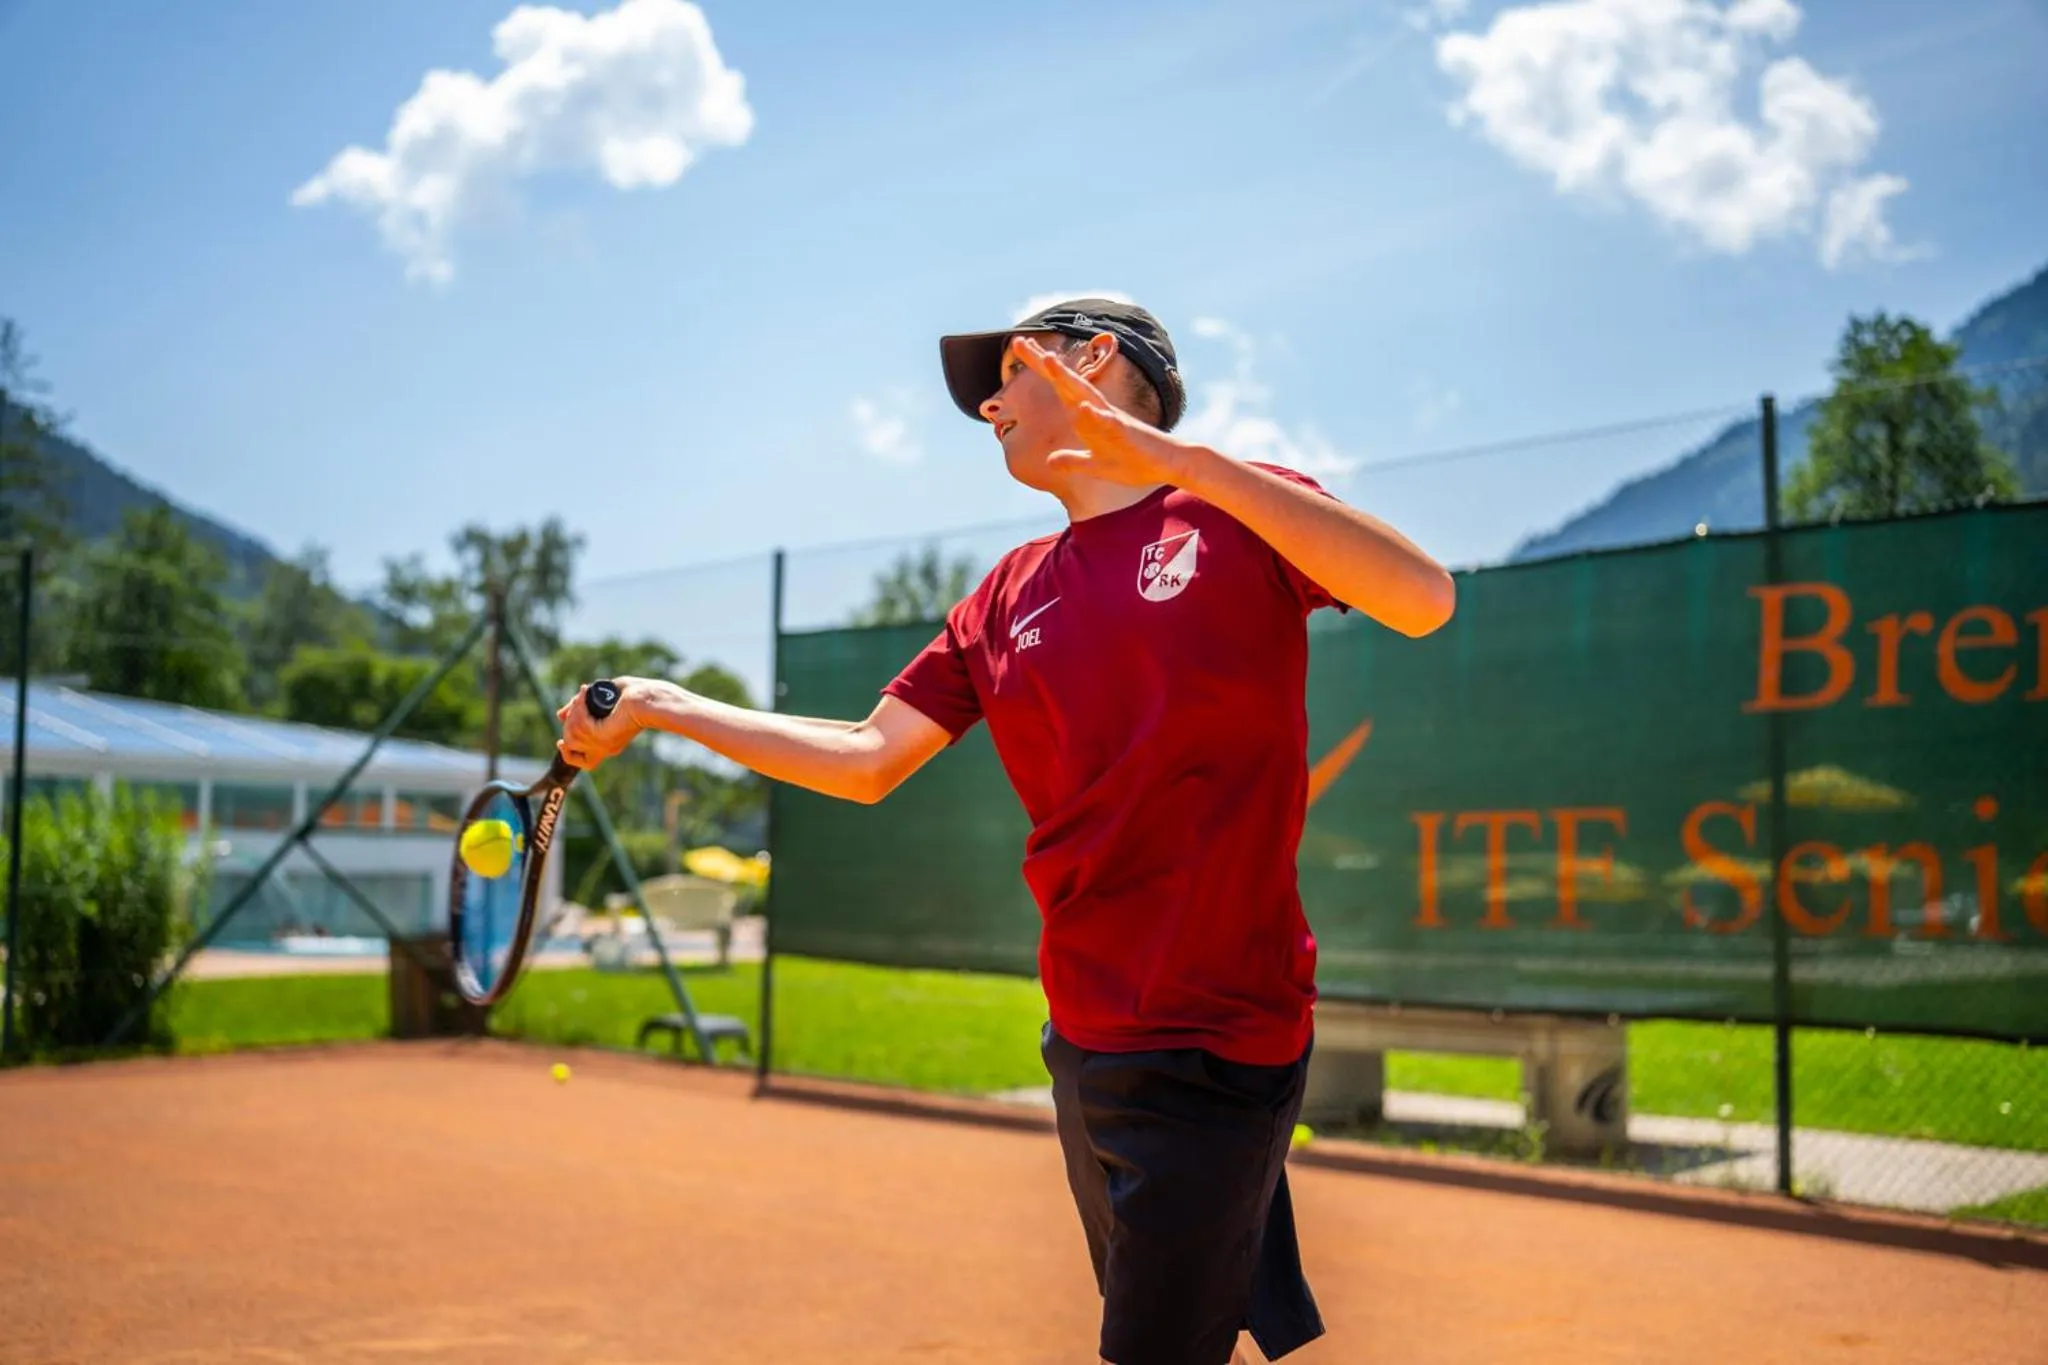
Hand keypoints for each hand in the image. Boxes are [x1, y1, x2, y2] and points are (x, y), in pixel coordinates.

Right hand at [556, 676, 654, 769]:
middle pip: (570, 745)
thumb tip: (559, 715)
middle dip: (569, 721)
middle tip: (578, 702)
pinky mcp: (603, 737)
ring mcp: (604, 745)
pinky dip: (579, 707)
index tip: (561, 740)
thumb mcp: (601, 700)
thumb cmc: (635, 695)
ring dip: (574, 711)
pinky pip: (579, 725)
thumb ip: (581, 708)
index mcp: (608, 743)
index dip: (566, 752)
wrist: (651, 698)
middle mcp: (606, 748)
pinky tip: (586, 693)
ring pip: (572, 734)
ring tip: (585, 695)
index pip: (579, 761)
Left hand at [1010, 336, 1196, 487]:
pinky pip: (1108, 423)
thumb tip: (1051, 460)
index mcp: (1089, 416)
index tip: (1020, 347)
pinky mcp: (1126, 433)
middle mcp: (1098, 410)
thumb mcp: (1096, 465)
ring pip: (1085, 394)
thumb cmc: (1134, 462)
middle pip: (1066, 382)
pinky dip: (1095, 416)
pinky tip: (1083, 408)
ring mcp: (1111, 419)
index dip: (1040, 368)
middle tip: (1020, 342)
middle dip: (1043, 363)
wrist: (1167, 465)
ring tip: (1048, 360)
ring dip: (1067, 378)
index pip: (1060, 388)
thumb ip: (1074, 461)